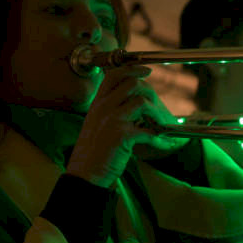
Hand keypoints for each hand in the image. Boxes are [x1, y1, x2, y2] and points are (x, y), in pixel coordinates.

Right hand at [66, 65, 185, 186]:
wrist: (85, 174)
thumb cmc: (93, 152)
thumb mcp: (96, 124)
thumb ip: (109, 110)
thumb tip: (131, 100)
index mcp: (97, 104)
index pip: (113, 75)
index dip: (132, 69)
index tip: (146, 70)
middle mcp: (103, 107)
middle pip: (131, 83)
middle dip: (149, 92)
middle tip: (156, 105)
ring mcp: (111, 120)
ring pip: (141, 102)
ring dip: (155, 114)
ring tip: (157, 126)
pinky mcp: (120, 135)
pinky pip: (146, 129)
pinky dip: (155, 136)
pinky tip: (156, 142)